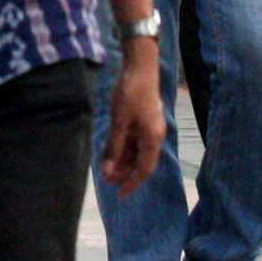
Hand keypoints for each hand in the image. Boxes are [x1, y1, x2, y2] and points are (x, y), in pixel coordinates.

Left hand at [100, 43, 168, 189]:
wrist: (140, 66)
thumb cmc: (130, 92)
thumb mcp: (119, 121)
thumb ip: (114, 147)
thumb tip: (109, 171)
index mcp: (152, 138)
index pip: (144, 169)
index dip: (132, 183)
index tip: (121, 195)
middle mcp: (154, 136)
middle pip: (141, 162)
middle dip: (125, 173)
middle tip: (107, 181)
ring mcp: (149, 128)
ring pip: (136, 151)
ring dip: (123, 162)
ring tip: (107, 170)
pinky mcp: (143, 120)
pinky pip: (134, 140)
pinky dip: (124, 149)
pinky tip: (111, 153)